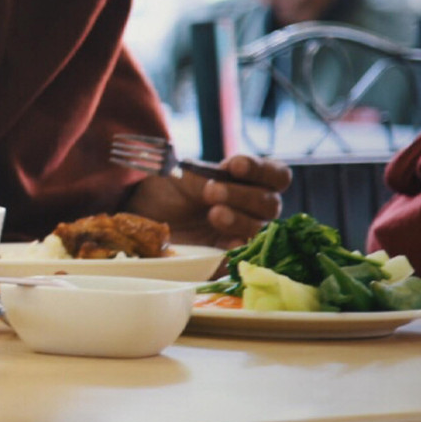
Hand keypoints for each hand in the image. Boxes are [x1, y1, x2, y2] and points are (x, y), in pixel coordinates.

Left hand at [121, 153, 289, 246]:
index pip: (276, 175)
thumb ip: (205, 179)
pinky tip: (227, 242)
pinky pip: (245, 255)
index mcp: (248, 181)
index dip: (261, 170)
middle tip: (212, 192)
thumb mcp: (184, 177)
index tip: (234, 166)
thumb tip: (218, 185)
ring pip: (259, 228)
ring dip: (239, 219)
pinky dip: (239, 247)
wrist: (144, 213)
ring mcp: (242, 233)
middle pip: (270, 204)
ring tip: (214, 213)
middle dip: (243, 195)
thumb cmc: (169, 189)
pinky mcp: (228, 254)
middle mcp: (252, 208)